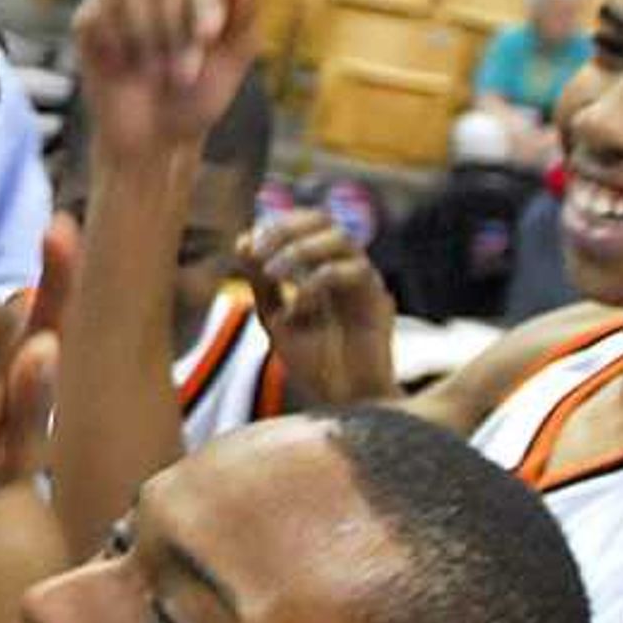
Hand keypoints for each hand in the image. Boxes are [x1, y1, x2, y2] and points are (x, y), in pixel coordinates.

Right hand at [72, 0, 260, 164]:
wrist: (153, 138)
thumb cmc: (197, 97)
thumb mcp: (232, 60)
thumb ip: (242, 14)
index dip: (205, 1)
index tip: (209, 35)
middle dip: (177, 31)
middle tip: (183, 76)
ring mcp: (120, 0)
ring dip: (145, 35)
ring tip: (153, 72)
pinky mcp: (89, 19)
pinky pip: (96, 13)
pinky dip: (113, 43)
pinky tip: (122, 66)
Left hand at [241, 209, 396, 407]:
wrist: (344, 403)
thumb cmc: (315, 363)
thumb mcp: (275, 318)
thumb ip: (262, 283)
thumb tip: (243, 241)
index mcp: (321, 267)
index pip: (302, 224)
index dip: (274, 226)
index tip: (246, 245)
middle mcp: (345, 267)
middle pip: (324, 219)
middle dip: (287, 228)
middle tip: (258, 250)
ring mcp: (365, 281)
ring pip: (341, 238)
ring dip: (300, 249)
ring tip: (273, 272)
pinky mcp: (379, 300)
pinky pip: (353, 272)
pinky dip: (319, 281)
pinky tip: (298, 305)